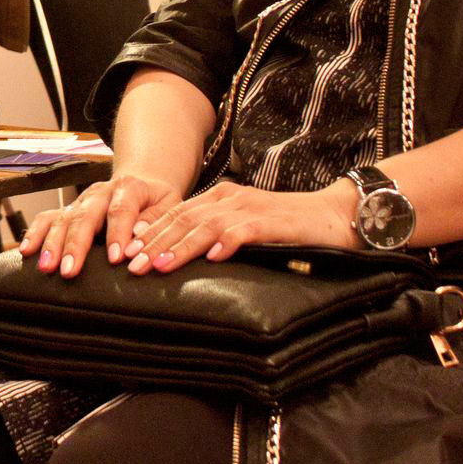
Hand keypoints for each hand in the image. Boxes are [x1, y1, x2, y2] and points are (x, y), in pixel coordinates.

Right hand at [17, 173, 183, 278]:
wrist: (142, 184)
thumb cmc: (156, 201)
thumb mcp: (169, 205)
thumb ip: (156, 220)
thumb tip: (140, 236)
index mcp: (129, 187)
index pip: (121, 210)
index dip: (118, 233)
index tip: (116, 258)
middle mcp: (100, 192)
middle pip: (85, 215)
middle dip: (76, 244)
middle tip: (70, 270)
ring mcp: (82, 201)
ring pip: (62, 218)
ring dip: (52, 243)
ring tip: (47, 267)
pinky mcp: (69, 210)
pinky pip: (47, 218)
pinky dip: (36, 234)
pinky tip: (27, 252)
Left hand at [123, 180, 355, 274]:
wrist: (336, 215)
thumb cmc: (288, 227)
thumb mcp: (244, 227)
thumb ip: (216, 235)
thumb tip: (183, 258)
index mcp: (219, 199)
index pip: (176, 214)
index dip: (149, 232)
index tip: (126, 252)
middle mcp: (230, 198)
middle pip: (183, 219)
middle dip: (154, 242)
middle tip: (131, 264)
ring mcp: (251, 208)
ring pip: (205, 225)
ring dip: (179, 246)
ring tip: (158, 265)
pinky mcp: (274, 222)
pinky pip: (245, 231)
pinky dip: (226, 242)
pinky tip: (212, 257)